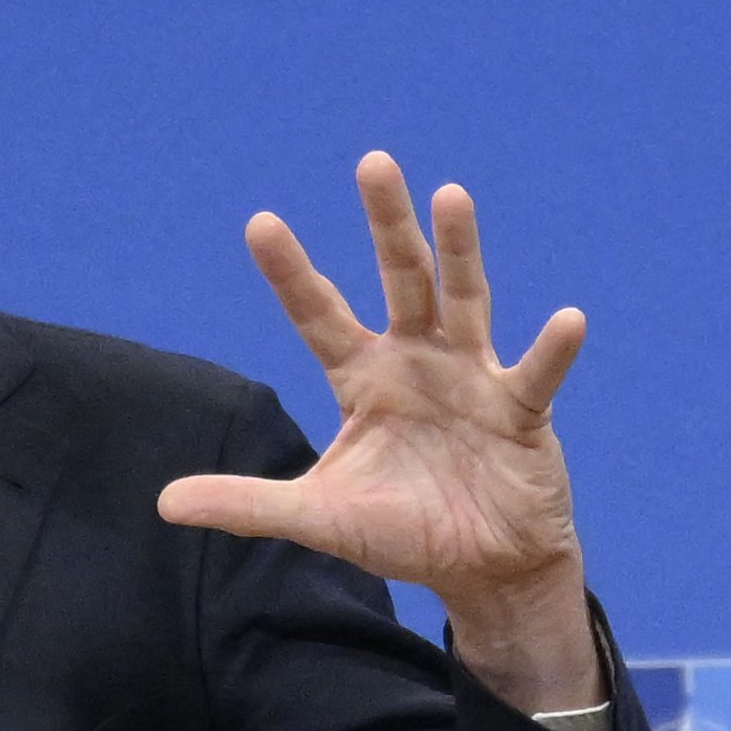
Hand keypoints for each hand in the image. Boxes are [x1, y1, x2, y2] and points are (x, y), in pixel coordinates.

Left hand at [158, 153, 600, 712]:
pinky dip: (552, 351)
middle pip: (400, 280)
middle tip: (372, 161)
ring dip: (459, 251)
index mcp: (364, 378)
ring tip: (451, 196)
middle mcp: (417, 362)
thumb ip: (247, 505)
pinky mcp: (522, 412)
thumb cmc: (402, 531)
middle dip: (387, 223)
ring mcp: (473, 379)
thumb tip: (164, 503)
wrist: (481, 569)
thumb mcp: (317, 517)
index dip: (291, 273)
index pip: (319, 316)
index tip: (259, 222)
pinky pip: (536, 376)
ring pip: (464, 302)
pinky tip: (566, 320)